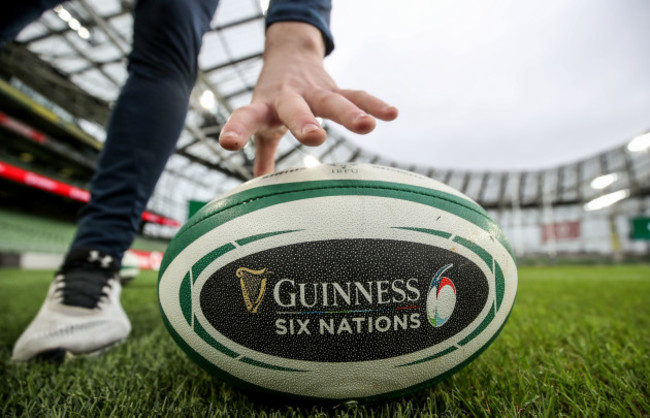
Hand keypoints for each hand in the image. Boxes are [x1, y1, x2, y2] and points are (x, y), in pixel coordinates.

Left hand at [218, 22, 397, 176]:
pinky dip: (373, 104)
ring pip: (332, 101)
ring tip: (368, 127)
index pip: (246, 117)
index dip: (238, 130)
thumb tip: (256, 184)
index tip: (228, 144)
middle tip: (315, 138)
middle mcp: (287, 96)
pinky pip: (355, 94)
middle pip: (295, 108)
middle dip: (305, 122)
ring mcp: (313, 91)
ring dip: (349, 114)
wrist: (288, 54)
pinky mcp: (334, 87)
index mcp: (263, 107)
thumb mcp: (261, 121)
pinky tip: (391, 114)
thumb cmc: (272, 99)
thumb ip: (261, 152)